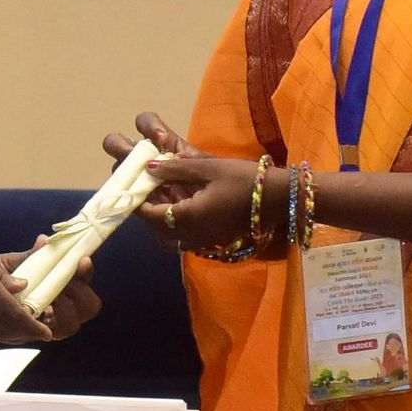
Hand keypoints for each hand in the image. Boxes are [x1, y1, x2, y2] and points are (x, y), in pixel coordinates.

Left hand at [0, 244, 101, 340]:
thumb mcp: (13, 265)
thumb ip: (31, 256)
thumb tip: (44, 241)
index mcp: (62, 288)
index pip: (84, 282)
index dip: (86, 273)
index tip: (83, 260)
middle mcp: (62, 309)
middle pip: (88, 308)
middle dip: (81, 294)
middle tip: (66, 283)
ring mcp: (50, 325)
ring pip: (71, 325)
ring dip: (64, 309)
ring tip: (49, 296)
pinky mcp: (34, 334)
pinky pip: (47, 333)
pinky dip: (42, 322)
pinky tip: (31, 309)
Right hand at [102, 110, 199, 224]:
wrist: (212, 211)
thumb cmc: (209, 182)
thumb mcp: (205, 168)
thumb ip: (190, 161)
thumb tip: (171, 159)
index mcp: (160, 143)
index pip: (145, 123)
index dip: (148, 127)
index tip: (161, 139)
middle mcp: (142, 158)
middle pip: (116, 143)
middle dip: (120, 146)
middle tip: (134, 156)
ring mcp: (136, 180)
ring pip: (118, 172)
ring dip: (125, 174)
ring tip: (142, 184)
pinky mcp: (137, 202)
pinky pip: (124, 198)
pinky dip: (130, 197)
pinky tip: (144, 202)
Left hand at [136, 152, 269, 254]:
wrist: (279, 199)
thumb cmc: (245, 180)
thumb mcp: (209, 168)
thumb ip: (176, 170)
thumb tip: (148, 168)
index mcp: (189, 218)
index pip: (150, 215)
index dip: (137, 202)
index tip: (132, 186)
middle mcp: (192, 236)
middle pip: (157, 229)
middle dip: (146, 212)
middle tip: (144, 191)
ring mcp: (203, 242)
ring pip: (169, 237)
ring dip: (160, 221)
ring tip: (159, 199)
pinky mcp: (213, 241)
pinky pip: (184, 239)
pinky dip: (175, 226)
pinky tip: (179, 207)